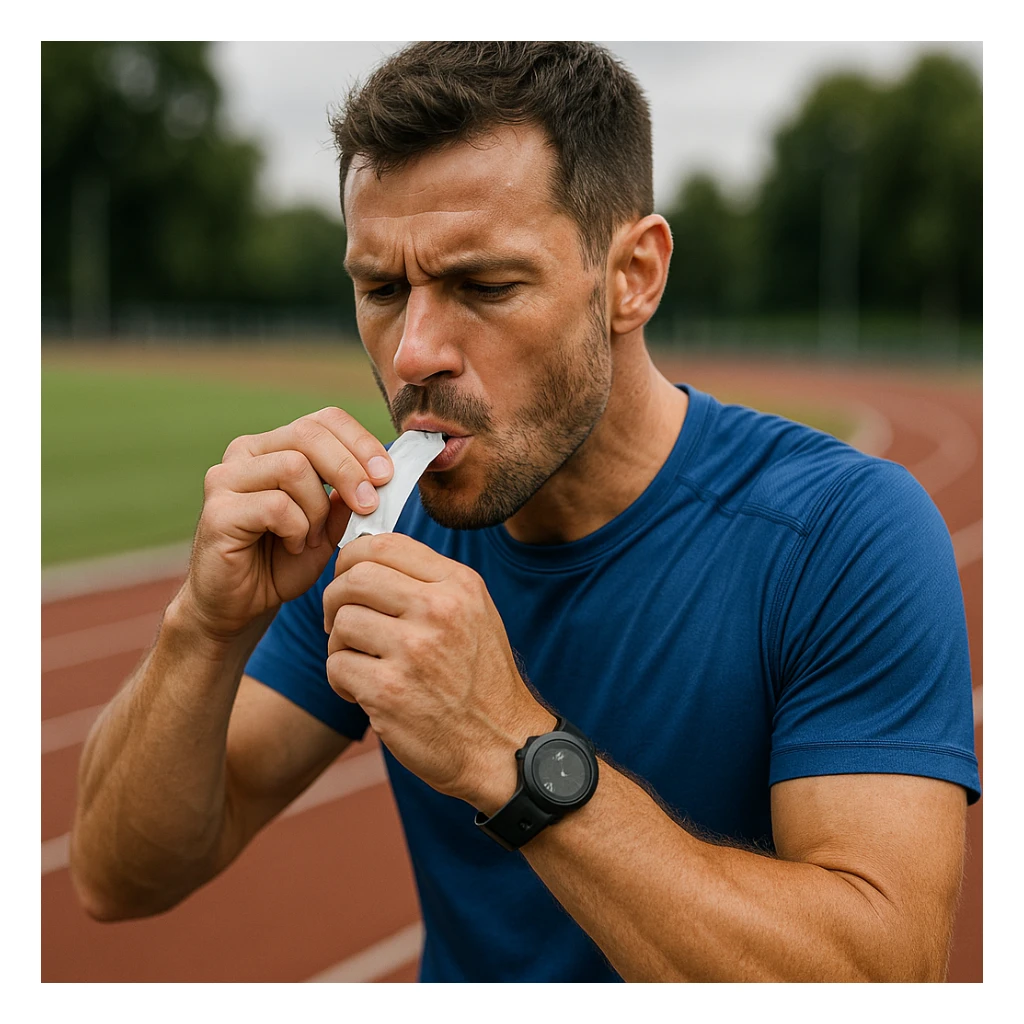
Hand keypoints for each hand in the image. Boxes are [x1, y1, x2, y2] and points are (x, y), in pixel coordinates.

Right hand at [178, 407, 393, 642]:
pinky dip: (297, 529)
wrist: (239, 606)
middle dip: (349, 469)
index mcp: (275, 446)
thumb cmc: (283, 562)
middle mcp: (246, 452)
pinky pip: (276, 505)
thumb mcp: (330, 526)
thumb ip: (349, 497)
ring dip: (318, 508)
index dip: (360, 442)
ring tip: (315, 537)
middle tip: (369, 504)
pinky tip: (294, 546)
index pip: (324, 420)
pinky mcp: (218, 510)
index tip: (387, 475)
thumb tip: (381, 472)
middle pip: (309, 434)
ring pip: (294, 467)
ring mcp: (226, 478)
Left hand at [323, 532, 555, 810]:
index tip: (347, 579)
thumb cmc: (480, 680)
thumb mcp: (473, 614)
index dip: (351, 559)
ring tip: (363, 664)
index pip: (385, 544)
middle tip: (340, 624)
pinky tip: (365, 693)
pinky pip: (337, 666)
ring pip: (341, 622)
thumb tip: (364, 556)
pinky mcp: (389, 692)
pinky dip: (342, 682)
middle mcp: (439, 610)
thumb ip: (428, 581)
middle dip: (334, 600)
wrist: (502, 746)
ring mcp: (414, 651)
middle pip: (354, 578)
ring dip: (340, 646)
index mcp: (459, 585)